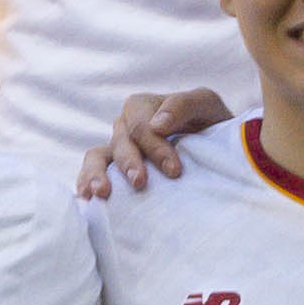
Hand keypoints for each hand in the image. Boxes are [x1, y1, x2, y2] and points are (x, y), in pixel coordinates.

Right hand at [77, 85, 228, 201]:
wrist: (218, 149)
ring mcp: (117, 149)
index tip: (174, 171)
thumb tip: (158, 124)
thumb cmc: (211, 124)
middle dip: (130, 163)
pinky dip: (86, 184)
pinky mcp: (113, 171)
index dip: (154, 147)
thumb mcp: (206, 105)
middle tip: (140, 183)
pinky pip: (91, 174)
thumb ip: (184, 105)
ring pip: (97, 157)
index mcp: (143, 107)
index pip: (141, 126)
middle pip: (120, 142)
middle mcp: (125, 126)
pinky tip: (88, 199)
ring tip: (101, 193)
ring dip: (96, 174)